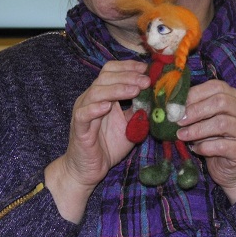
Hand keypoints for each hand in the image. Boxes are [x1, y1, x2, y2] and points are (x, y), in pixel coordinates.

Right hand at [45, 59, 147, 221]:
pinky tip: (107, 106)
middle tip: (147, 81)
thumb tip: (156, 98)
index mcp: (103, 95)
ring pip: (96, 92)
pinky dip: (94, 108)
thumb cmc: (107, 146)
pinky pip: (84, 114)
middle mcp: (91, 99)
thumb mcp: (130, 126)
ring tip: (135, 90)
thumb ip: (139, 111)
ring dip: (117, 89)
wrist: (88, 170)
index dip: (129, 66)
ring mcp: (83, 111)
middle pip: (106, 76)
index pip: (112, 71)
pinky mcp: (78, 127)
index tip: (148, 69)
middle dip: (128, 76)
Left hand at [176, 79, 235, 202]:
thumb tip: (173, 107)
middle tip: (178, 121)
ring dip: (197, 129)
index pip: (216, 86)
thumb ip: (195, 110)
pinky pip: (222, 146)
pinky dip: (204, 147)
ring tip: (182, 135)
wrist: (231, 167)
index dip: (194, 94)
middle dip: (195, 111)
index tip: (177, 104)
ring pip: (222, 123)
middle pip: (221, 102)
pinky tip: (196, 149)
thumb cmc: (215, 138)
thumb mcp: (205, 119)